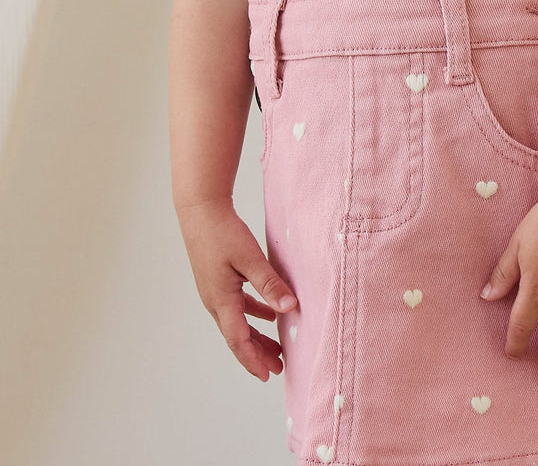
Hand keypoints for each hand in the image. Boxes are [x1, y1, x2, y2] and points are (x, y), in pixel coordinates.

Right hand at [176, 197, 297, 380]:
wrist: (200, 210)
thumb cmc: (223, 231)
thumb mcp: (250, 258)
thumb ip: (269, 283)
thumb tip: (289, 308)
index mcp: (221, 300)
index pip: (238, 340)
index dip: (253, 359)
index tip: (268, 375)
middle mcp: (215, 301)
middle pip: (238, 336)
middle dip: (258, 353)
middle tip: (278, 368)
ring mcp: (214, 291)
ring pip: (237, 322)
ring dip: (256, 336)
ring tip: (276, 348)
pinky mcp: (218, 280)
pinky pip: (237, 306)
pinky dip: (253, 314)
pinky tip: (268, 314)